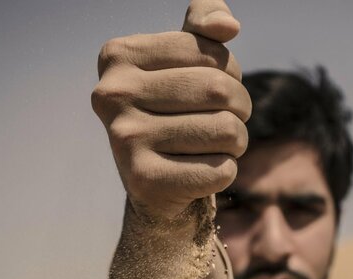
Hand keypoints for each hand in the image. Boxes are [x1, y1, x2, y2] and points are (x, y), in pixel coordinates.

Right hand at [91, 0, 250, 219]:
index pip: (210, 50)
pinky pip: (221, 171)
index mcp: (118, 55)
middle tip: (227, 119)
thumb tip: (227, 26)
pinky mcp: (144, 181)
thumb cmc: (175, 111)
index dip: (230, 72)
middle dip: (240, 106)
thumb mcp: (184, 59)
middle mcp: (112, 95)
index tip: (215, 89)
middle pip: (220, 90)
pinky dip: (226, 172)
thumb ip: (203, 23)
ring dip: (236, 141)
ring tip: (214, 145)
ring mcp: (124, 139)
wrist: (154, 182)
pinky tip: (201, 171)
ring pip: (226, 131)